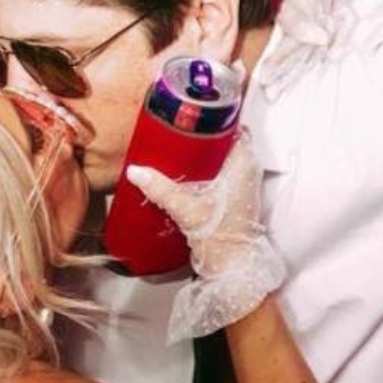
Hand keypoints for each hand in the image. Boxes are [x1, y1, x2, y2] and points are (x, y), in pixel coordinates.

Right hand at [128, 131, 285, 339]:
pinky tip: (183, 170)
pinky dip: (204, 167)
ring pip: (222, 156)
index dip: (216, 115)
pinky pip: (220, 172)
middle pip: (225, 140)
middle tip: (176, 126)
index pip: (235, 126)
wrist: (233, 272)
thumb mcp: (186, 209)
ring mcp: (242, 185)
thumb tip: (136, 171)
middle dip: (203, 132)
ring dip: (203, 151)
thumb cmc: (221, 238)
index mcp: (243, 164)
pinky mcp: (234, 198)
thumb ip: (159, 187)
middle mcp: (247, 171)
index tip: (193, 110)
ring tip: (175, 144)